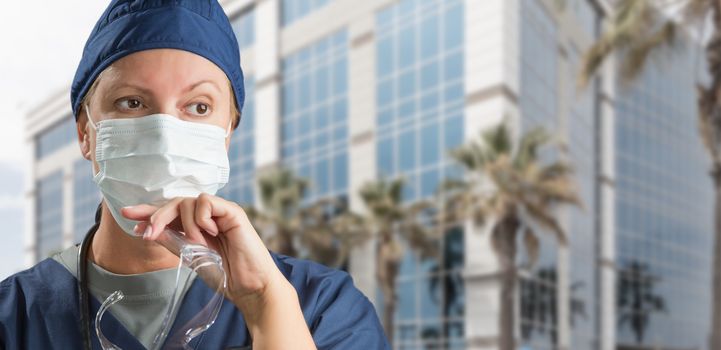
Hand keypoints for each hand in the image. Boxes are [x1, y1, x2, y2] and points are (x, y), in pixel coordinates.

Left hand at [120, 194, 287, 313]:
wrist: (248, 287)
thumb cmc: (224, 273)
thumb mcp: (190, 257)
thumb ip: (171, 241)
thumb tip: (144, 230)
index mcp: (196, 226)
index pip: (169, 212)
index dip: (148, 211)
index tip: (127, 214)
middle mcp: (207, 216)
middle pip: (176, 203)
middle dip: (157, 215)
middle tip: (149, 233)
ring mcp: (220, 212)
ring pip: (189, 201)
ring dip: (184, 222)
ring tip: (195, 242)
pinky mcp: (232, 212)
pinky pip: (207, 202)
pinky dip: (201, 217)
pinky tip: (209, 233)